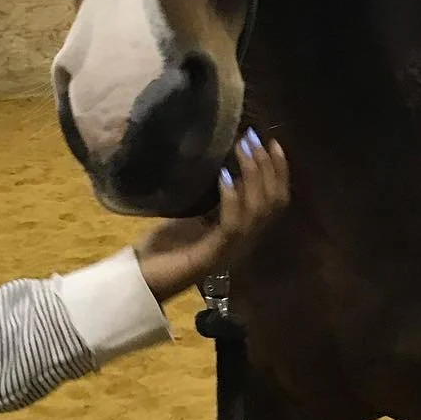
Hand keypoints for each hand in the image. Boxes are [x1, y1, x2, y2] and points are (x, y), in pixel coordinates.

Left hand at [137, 128, 289, 302]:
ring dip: (252, 177)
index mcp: (243, 232)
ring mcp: (232, 250)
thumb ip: (210, 197)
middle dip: (269, 168)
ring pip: (259, 211)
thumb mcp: (192, 213)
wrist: (142, 279)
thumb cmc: (165, 246)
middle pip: (274, 203)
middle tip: (256, 140)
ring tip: (242, 151)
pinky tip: (224, 176)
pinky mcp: (214, 255)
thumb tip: (219, 163)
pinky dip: (232, 198)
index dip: (278, 171)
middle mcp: (244, 241)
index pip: (274, 200)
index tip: (272, 142)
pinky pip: (233, 225)